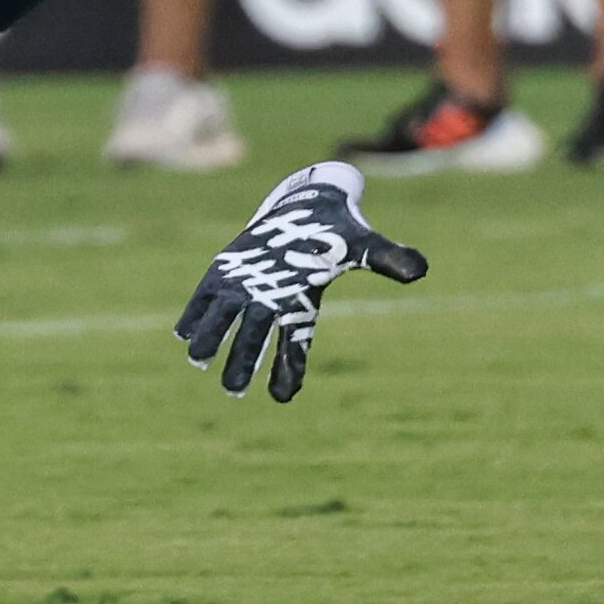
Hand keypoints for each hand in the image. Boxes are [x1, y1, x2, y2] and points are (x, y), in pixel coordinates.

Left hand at [177, 162, 427, 401]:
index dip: (289, 371)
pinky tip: (183, 331)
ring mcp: (245, 287)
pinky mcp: (224, 271)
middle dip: (245, 363)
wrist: (306, 205)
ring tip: (197, 359)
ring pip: (225, 321)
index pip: (296, 346)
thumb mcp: (365, 244)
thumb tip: (420, 270)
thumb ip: (388, 258)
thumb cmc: (337, 232)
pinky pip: (205, 296)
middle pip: (256, 339)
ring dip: (211, 339)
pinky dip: (195, 313)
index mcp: (302, 305)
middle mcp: (270, 303)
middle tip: (233, 391)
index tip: (282, 398)